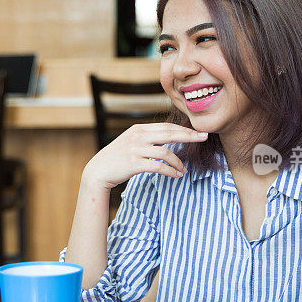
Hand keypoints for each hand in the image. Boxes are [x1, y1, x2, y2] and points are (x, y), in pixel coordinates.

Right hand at [82, 123, 206, 189]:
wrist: (98, 171)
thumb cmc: (116, 158)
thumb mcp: (131, 142)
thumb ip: (147, 138)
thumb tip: (168, 138)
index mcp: (138, 129)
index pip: (165, 126)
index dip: (183, 129)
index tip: (198, 132)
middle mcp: (137, 136)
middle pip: (169, 134)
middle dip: (189, 136)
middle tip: (203, 138)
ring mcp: (135, 150)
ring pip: (165, 152)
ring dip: (178, 162)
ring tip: (184, 170)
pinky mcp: (134, 164)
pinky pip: (158, 167)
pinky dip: (170, 171)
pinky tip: (176, 175)